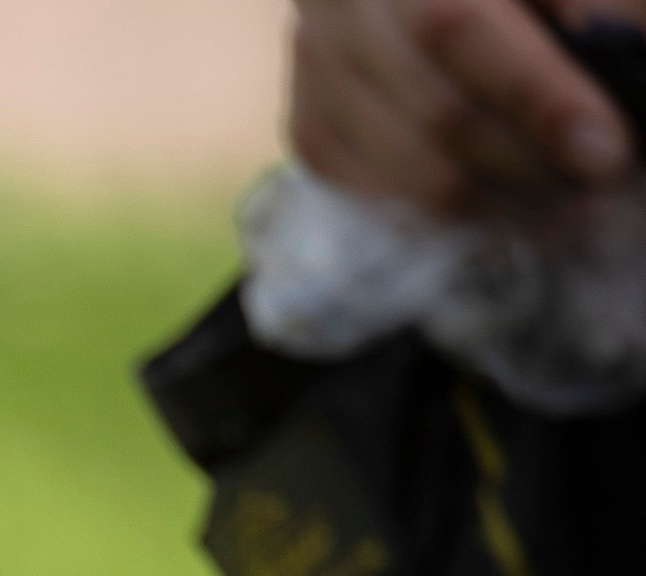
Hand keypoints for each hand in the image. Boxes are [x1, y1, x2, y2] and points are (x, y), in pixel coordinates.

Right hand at [291, 0, 643, 213]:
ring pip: (410, 172)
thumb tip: (609, 65)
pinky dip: (445, 212)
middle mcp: (345, 4)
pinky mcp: (307, 122)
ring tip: (555, 204)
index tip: (603, 150)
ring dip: (498, 202)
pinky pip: (376, 197)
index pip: (453, 27)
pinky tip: (494, 202)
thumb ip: (583, 1)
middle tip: (591, 186)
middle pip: (437, 115)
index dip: (537, 96)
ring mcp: (315, 67)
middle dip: (529, 163)